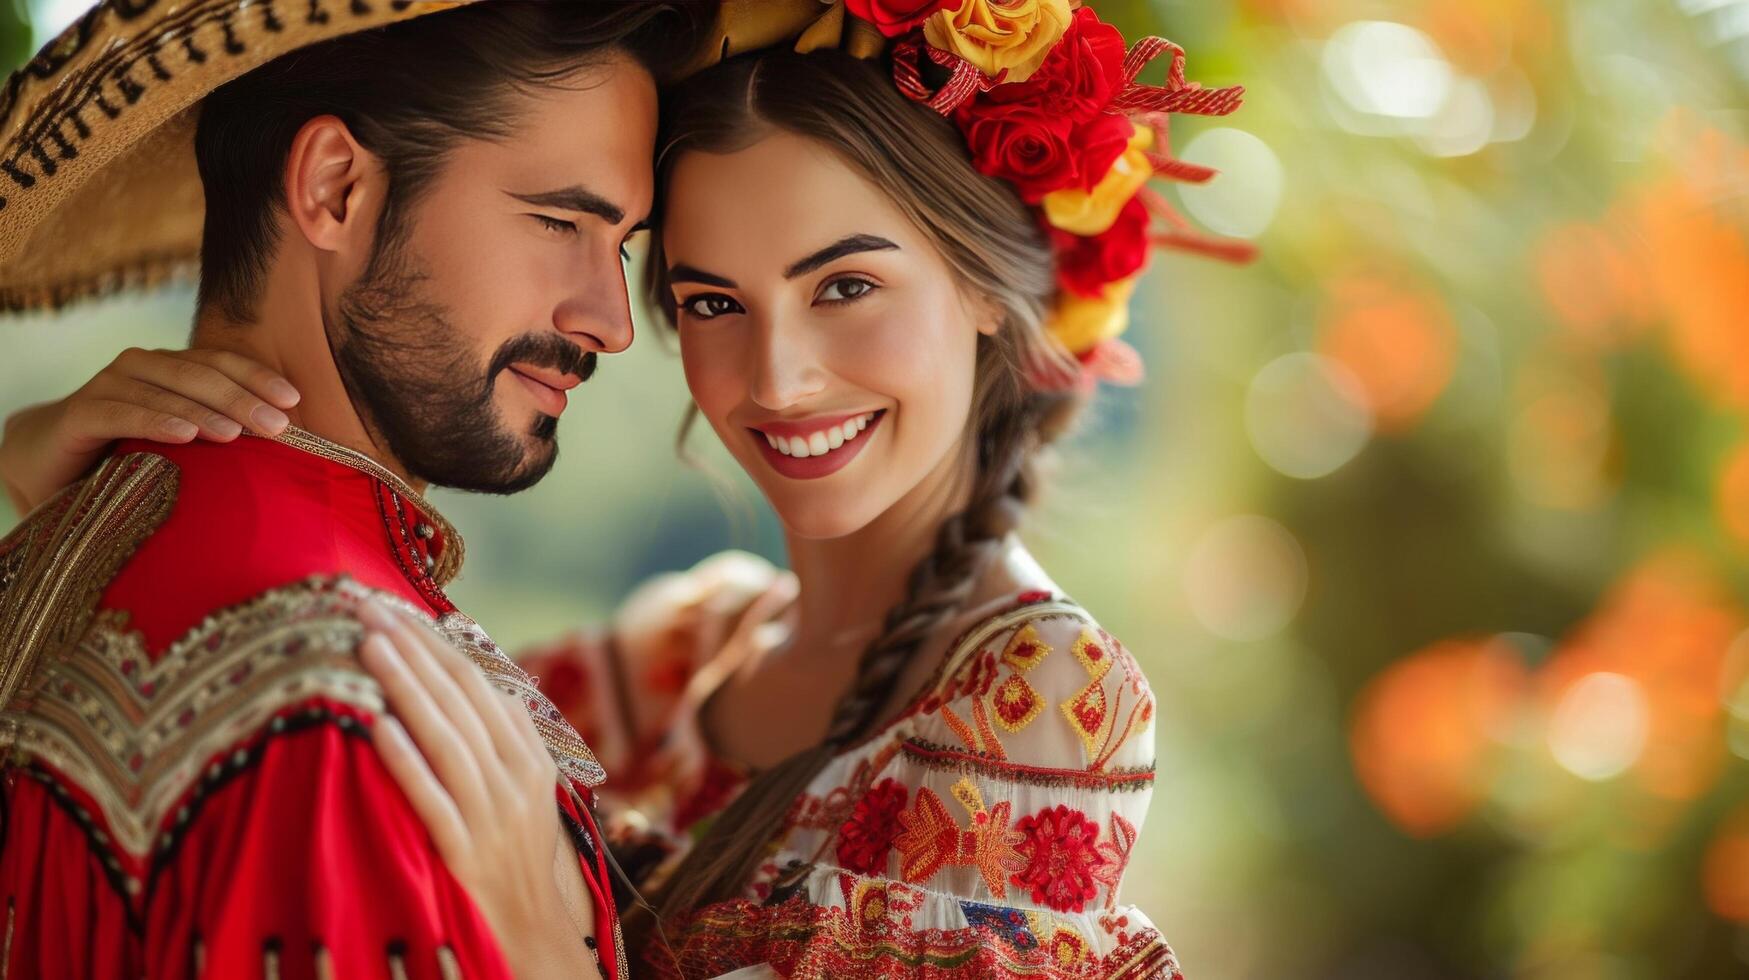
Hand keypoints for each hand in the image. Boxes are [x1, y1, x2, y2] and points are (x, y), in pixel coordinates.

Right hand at [0, 348, 298, 513]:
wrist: (48, 462)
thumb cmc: (128, 452)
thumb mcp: (181, 440)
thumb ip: (221, 432)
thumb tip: (286, 444)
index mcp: (171, 367)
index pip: (223, 363)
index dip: (259, 377)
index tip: (294, 401)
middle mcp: (140, 366)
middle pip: (201, 376)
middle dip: (243, 399)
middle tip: (278, 426)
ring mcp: (107, 385)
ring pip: (166, 391)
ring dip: (205, 410)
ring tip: (237, 433)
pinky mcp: (79, 413)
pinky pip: (122, 414)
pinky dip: (155, 422)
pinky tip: (184, 436)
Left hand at [354, 602, 601, 979]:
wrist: (531, 931)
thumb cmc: (516, 855)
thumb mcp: (527, 791)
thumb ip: (508, 737)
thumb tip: (487, 678)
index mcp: (528, 758)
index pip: (478, 685)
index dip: (436, 644)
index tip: (395, 609)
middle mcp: (514, 780)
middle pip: (458, 702)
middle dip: (411, 652)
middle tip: (366, 610)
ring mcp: (491, 816)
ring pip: (445, 740)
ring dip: (405, 689)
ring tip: (368, 648)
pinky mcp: (464, 853)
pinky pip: (431, 799)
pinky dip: (405, 761)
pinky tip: (376, 727)